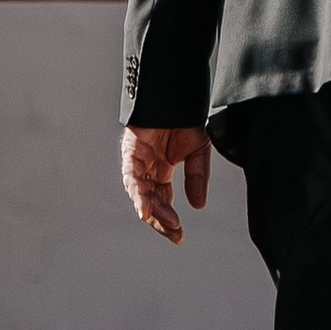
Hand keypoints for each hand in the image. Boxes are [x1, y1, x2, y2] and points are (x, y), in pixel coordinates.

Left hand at [121, 123, 212, 244]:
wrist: (175, 95)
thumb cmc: (183, 118)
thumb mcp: (198, 152)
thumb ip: (197, 177)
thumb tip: (199, 205)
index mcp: (162, 171)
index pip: (163, 202)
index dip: (169, 219)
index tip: (178, 235)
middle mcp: (148, 170)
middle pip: (151, 202)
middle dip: (161, 221)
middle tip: (174, 234)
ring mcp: (138, 162)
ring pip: (142, 194)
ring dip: (153, 211)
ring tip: (165, 224)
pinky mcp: (131, 153)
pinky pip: (132, 177)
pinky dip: (138, 194)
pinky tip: (145, 209)